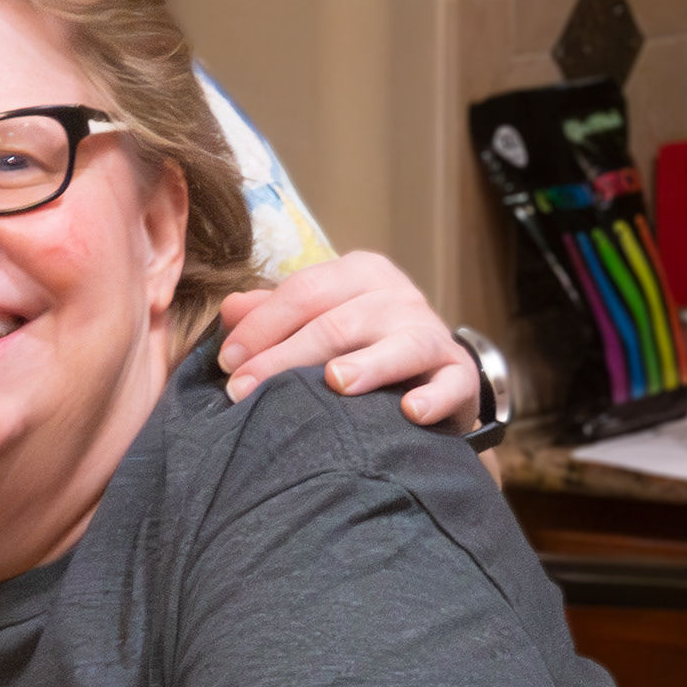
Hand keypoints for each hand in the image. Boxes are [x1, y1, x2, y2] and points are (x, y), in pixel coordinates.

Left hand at [216, 252, 477, 428]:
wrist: (429, 371)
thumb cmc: (358, 344)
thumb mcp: (316, 319)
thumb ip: (272, 313)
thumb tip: (229, 310)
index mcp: (358, 273)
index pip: (304, 291)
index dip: (261, 327)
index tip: (227, 363)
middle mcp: (398, 296)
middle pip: (338, 322)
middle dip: (287, 357)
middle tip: (246, 390)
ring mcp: (431, 332)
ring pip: (398, 344)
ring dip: (367, 365)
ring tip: (336, 383)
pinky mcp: (459, 373)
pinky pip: (451, 383)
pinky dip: (434, 397)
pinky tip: (411, 412)